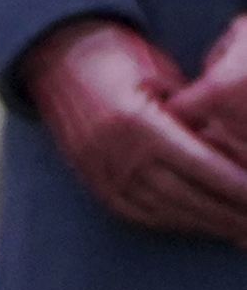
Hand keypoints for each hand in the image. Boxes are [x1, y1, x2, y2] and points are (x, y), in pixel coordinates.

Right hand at [18, 17, 246, 246]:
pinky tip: (196, 224)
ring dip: (202, 224)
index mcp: (135, 121)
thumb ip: (191, 113)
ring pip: (160, 210)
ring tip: (235, 230)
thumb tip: (229, 149)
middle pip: (181, 194)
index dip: (231, 182)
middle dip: (224, 212)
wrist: (61, 60)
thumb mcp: (163, 76)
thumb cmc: (124, 58)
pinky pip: (135, 213)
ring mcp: (100, 172)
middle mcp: (114, 153)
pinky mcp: (93, 182)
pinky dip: (170, 222)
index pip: (196, 162)